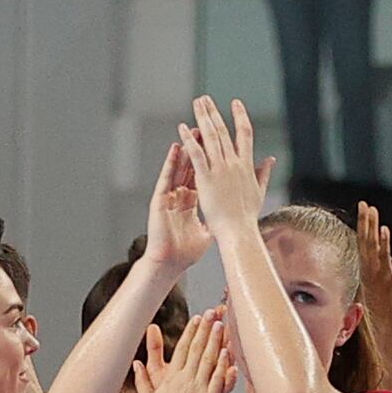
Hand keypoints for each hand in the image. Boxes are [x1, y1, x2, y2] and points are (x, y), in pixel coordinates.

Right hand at [137, 307, 238, 392]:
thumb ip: (142, 380)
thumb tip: (135, 363)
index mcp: (172, 376)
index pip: (183, 348)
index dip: (191, 332)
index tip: (197, 318)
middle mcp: (186, 379)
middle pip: (197, 349)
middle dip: (205, 329)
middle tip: (213, 312)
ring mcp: (199, 388)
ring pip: (209, 360)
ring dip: (215, 341)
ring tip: (221, 325)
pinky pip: (217, 379)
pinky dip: (223, 366)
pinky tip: (227, 353)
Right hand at [140, 128, 214, 271]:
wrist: (169, 263)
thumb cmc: (186, 253)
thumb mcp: (207, 233)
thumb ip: (218, 221)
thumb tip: (231, 218)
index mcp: (192, 202)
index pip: (204, 176)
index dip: (212, 161)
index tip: (222, 145)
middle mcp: (181, 195)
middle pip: (193, 167)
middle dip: (201, 148)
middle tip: (209, 128)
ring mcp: (170, 195)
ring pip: (180, 167)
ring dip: (187, 148)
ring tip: (193, 129)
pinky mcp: (160, 199)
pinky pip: (167, 176)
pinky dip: (172, 162)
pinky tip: (176, 148)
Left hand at [182, 96, 270, 236]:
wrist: (239, 231)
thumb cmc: (247, 216)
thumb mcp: (259, 191)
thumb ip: (264, 173)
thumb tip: (271, 159)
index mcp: (246, 165)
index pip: (245, 134)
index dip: (240, 116)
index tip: (236, 103)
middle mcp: (234, 163)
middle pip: (223, 131)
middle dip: (214, 112)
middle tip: (206, 98)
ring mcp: (221, 169)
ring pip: (211, 137)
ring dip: (203, 118)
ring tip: (197, 104)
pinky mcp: (207, 178)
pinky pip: (197, 154)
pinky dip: (189, 140)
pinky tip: (182, 127)